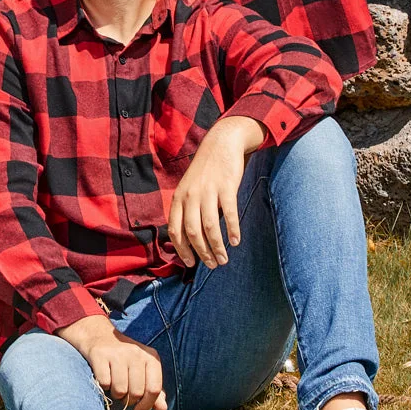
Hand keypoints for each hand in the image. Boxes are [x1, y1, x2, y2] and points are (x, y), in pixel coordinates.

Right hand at [59, 314, 166, 409]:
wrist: (99, 336)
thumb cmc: (125, 359)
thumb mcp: (143, 371)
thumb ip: (154, 391)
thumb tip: (162, 409)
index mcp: (151, 357)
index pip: (154, 389)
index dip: (146, 405)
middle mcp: (136, 353)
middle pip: (137, 392)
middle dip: (129, 400)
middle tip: (124, 394)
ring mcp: (118, 353)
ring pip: (120, 390)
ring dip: (115, 394)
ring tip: (114, 385)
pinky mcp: (100, 354)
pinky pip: (104, 383)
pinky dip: (103, 386)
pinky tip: (104, 377)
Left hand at [166, 116, 265, 267]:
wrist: (220, 144)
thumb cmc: (205, 172)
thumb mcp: (188, 188)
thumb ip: (186, 209)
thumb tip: (189, 239)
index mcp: (178, 198)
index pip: (174, 230)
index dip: (182, 249)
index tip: (190, 264)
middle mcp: (190, 196)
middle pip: (192, 232)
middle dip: (201, 252)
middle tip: (212, 265)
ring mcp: (208, 191)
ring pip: (209, 226)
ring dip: (217, 247)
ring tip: (223, 259)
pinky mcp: (226, 187)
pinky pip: (229, 213)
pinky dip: (232, 229)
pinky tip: (235, 241)